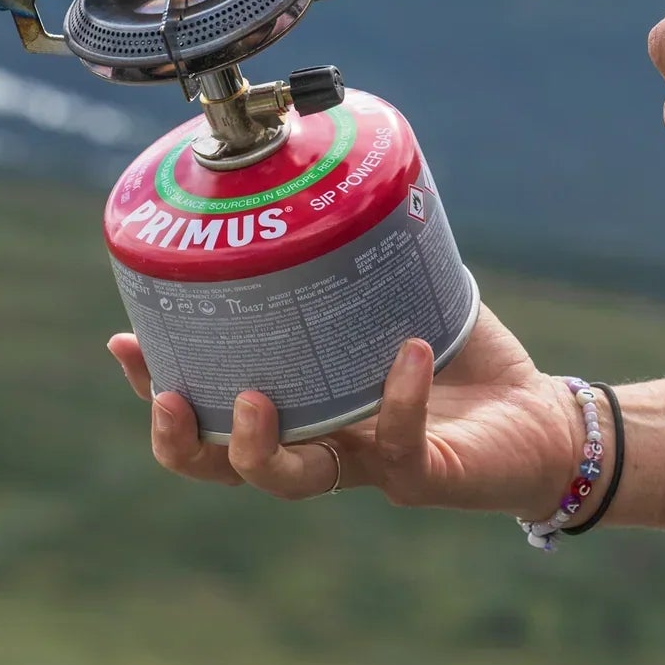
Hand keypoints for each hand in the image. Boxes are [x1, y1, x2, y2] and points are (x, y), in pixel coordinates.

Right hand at [108, 306, 581, 518]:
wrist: (540, 420)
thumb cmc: (463, 362)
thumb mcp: (399, 302)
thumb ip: (358, 263)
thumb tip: (318, 182)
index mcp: (305, 407)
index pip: (213, 414)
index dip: (160, 392)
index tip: (124, 343)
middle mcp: (326, 445)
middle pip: (228, 469)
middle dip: (186, 443)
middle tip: (173, 397)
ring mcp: (371, 465)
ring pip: (295, 482)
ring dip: (263, 449)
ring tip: (260, 400)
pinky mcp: (425, 475)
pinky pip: (400, 445)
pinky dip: (399, 397)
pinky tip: (407, 353)